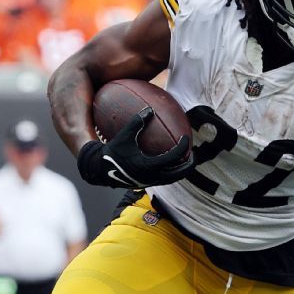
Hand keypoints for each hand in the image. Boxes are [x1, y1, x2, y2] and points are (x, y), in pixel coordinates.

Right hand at [78, 108, 192, 188]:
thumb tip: (149, 109)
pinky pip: (164, 179)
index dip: (183, 147)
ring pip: (172, 178)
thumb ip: (137, 122)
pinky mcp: (146, 184)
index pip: (174, 157)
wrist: (100, 171)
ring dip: (181, 170)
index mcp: (150, 166)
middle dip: (189, 164)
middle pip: (179, 173)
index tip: (186, 138)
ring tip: (185, 160)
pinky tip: (169, 162)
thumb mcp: (124, 136)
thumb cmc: (112, 152)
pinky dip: (170, 171)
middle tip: (193, 154)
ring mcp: (150, 182)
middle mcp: (153, 177)